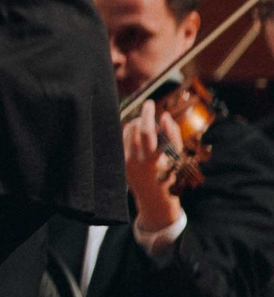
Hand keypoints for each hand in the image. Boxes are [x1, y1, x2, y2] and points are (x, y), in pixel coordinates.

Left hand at [123, 103, 184, 235]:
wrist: (152, 193)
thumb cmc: (168, 172)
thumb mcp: (176, 155)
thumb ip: (172, 135)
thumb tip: (164, 115)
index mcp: (154, 159)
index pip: (147, 132)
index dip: (147, 115)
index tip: (150, 103)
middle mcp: (137, 160)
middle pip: (136, 129)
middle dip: (143, 115)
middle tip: (149, 107)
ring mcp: (126, 161)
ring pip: (127, 131)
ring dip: (137, 123)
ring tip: (147, 124)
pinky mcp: (120, 161)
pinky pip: (122, 138)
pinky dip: (130, 131)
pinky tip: (137, 132)